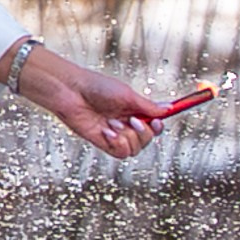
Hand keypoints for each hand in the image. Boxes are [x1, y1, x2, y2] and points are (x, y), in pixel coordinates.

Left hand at [6, 45, 183, 158]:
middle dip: (142, 132)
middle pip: (146, 140)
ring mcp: (115, 134)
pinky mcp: (103, 142)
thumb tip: (167, 109)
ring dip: (127, 136)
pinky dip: (117, 143)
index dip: (157, 126)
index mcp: (133, 110)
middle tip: (131, 120)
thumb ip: (148, 106)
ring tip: (112, 122)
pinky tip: (107, 131)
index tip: (157, 122)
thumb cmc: (96, 87)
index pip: (153, 124)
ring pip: (135, 148)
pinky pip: (120, 152)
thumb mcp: (127, 94)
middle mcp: (125, 123)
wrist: (72, 92)